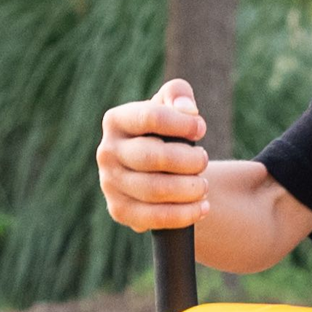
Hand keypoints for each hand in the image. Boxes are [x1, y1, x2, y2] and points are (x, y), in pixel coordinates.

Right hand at [97, 79, 208, 230]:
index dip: (182, 124)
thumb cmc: (166, 134)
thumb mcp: (171, 107)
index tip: (201, 128)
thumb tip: (187, 109)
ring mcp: (110, 183)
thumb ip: (179, 94)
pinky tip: (202, 207)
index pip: (151, 118)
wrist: (155, 172)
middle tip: (204, 160)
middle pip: (154, 157)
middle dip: (189, 161)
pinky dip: (184, 214)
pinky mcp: (120, 211)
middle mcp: (107, 152)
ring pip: (155, 190)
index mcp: (116, 121)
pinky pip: (154, 217)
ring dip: (190, 189)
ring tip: (203, 185)